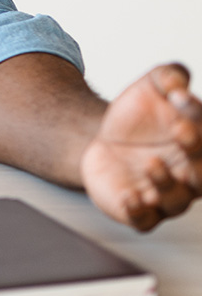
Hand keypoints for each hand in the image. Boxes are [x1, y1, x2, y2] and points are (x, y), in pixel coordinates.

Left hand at [81, 63, 201, 230]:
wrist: (102, 140)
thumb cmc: (137, 117)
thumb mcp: (151, 87)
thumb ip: (168, 77)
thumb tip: (178, 82)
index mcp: (196, 143)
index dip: (195, 114)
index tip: (177, 97)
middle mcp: (188, 173)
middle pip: (201, 173)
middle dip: (195, 155)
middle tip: (181, 135)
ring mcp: (164, 194)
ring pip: (175, 199)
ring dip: (166, 183)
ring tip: (151, 164)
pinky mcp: (139, 209)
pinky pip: (143, 219)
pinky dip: (139, 211)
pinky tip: (131, 197)